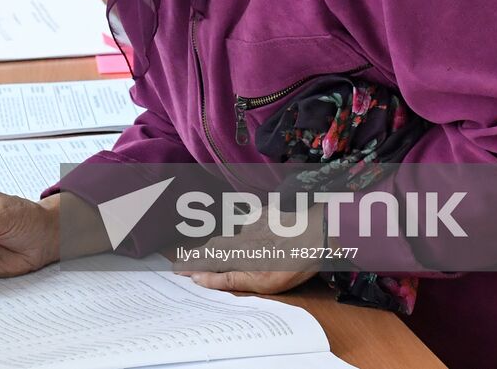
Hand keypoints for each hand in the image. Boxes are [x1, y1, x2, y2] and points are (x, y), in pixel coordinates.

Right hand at [172, 205, 321, 295]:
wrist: (320, 233)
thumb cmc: (293, 263)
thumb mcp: (261, 283)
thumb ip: (228, 280)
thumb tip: (198, 279)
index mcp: (236, 254)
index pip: (206, 260)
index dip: (191, 265)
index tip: (176, 269)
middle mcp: (240, 236)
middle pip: (215, 246)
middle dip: (202, 254)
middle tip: (190, 261)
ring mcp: (254, 223)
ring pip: (232, 234)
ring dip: (224, 243)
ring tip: (218, 250)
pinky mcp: (268, 215)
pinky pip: (250, 221)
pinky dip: (246, 228)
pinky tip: (251, 231)